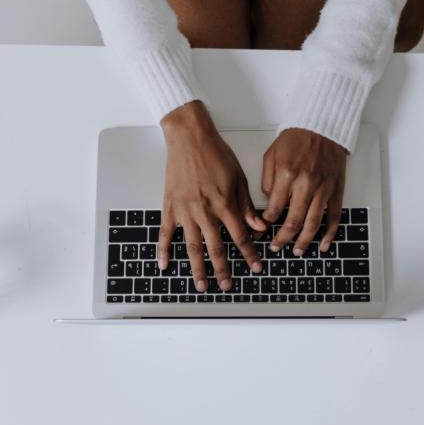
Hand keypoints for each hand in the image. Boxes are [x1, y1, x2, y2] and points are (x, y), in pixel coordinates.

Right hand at [157, 101, 266, 291]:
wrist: (190, 138)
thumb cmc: (215, 154)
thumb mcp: (239, 178)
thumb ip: (247, 206)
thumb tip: (259, 227)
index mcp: (225, 204)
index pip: (240, 237)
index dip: (249, 255)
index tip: (255, 268)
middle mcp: (205, 211)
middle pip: (216, 248)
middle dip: (223, 270)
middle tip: (227, 286)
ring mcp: (185, 211)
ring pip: (192, 246)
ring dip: (197, 268)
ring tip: (201, 285)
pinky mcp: (170, 206)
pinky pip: (165, 233)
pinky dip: (164, 250)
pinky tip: (165, 265)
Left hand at [261, 128, 347, 254]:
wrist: (322, 125)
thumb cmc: (296, 139)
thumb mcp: (271, 156)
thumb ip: (267, 181)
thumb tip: (269, 205)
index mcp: (287, 175)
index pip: (273, 209)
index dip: (265, 225)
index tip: (261, 232)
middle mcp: (306, 184)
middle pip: (293, 222)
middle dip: (282, 239)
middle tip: (276, 247)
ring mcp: (323, 189)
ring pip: (313, 223)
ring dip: (304, 241)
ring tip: (297, 251)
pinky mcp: (336, 190)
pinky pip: (334, 216)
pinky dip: (330, 233)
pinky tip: (324, 244)